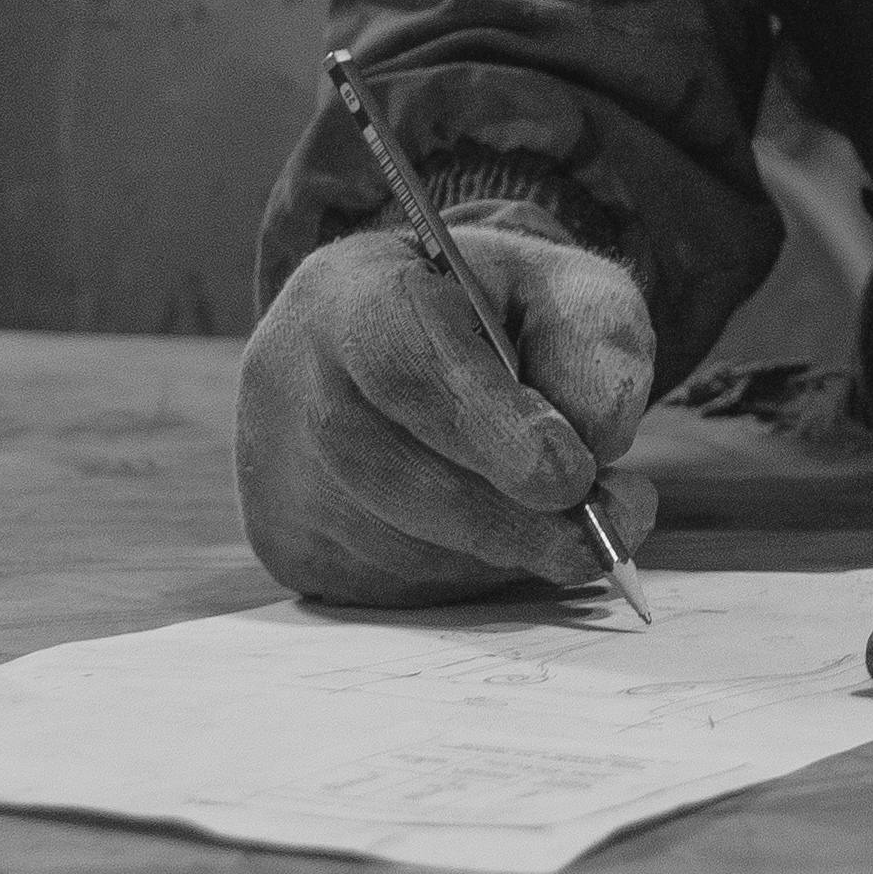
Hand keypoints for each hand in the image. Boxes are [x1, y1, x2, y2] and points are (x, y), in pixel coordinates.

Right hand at [236, 214, 660, 603]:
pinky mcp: (286, 542)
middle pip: (381, 466)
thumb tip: (597, 435)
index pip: (399, 362)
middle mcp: (286, 380)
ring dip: (495, 553)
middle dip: (501, 515)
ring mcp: (275, 470)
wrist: (400, 342)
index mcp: (350, 292)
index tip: (569, 474)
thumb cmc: (490, 313)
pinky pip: (381, 583)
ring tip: (570, 530)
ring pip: (388, 541)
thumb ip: (593, 341)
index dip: (483, 423)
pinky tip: (503, 538)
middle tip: (596, 536)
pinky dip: (464, 575)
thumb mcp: (560, 290)